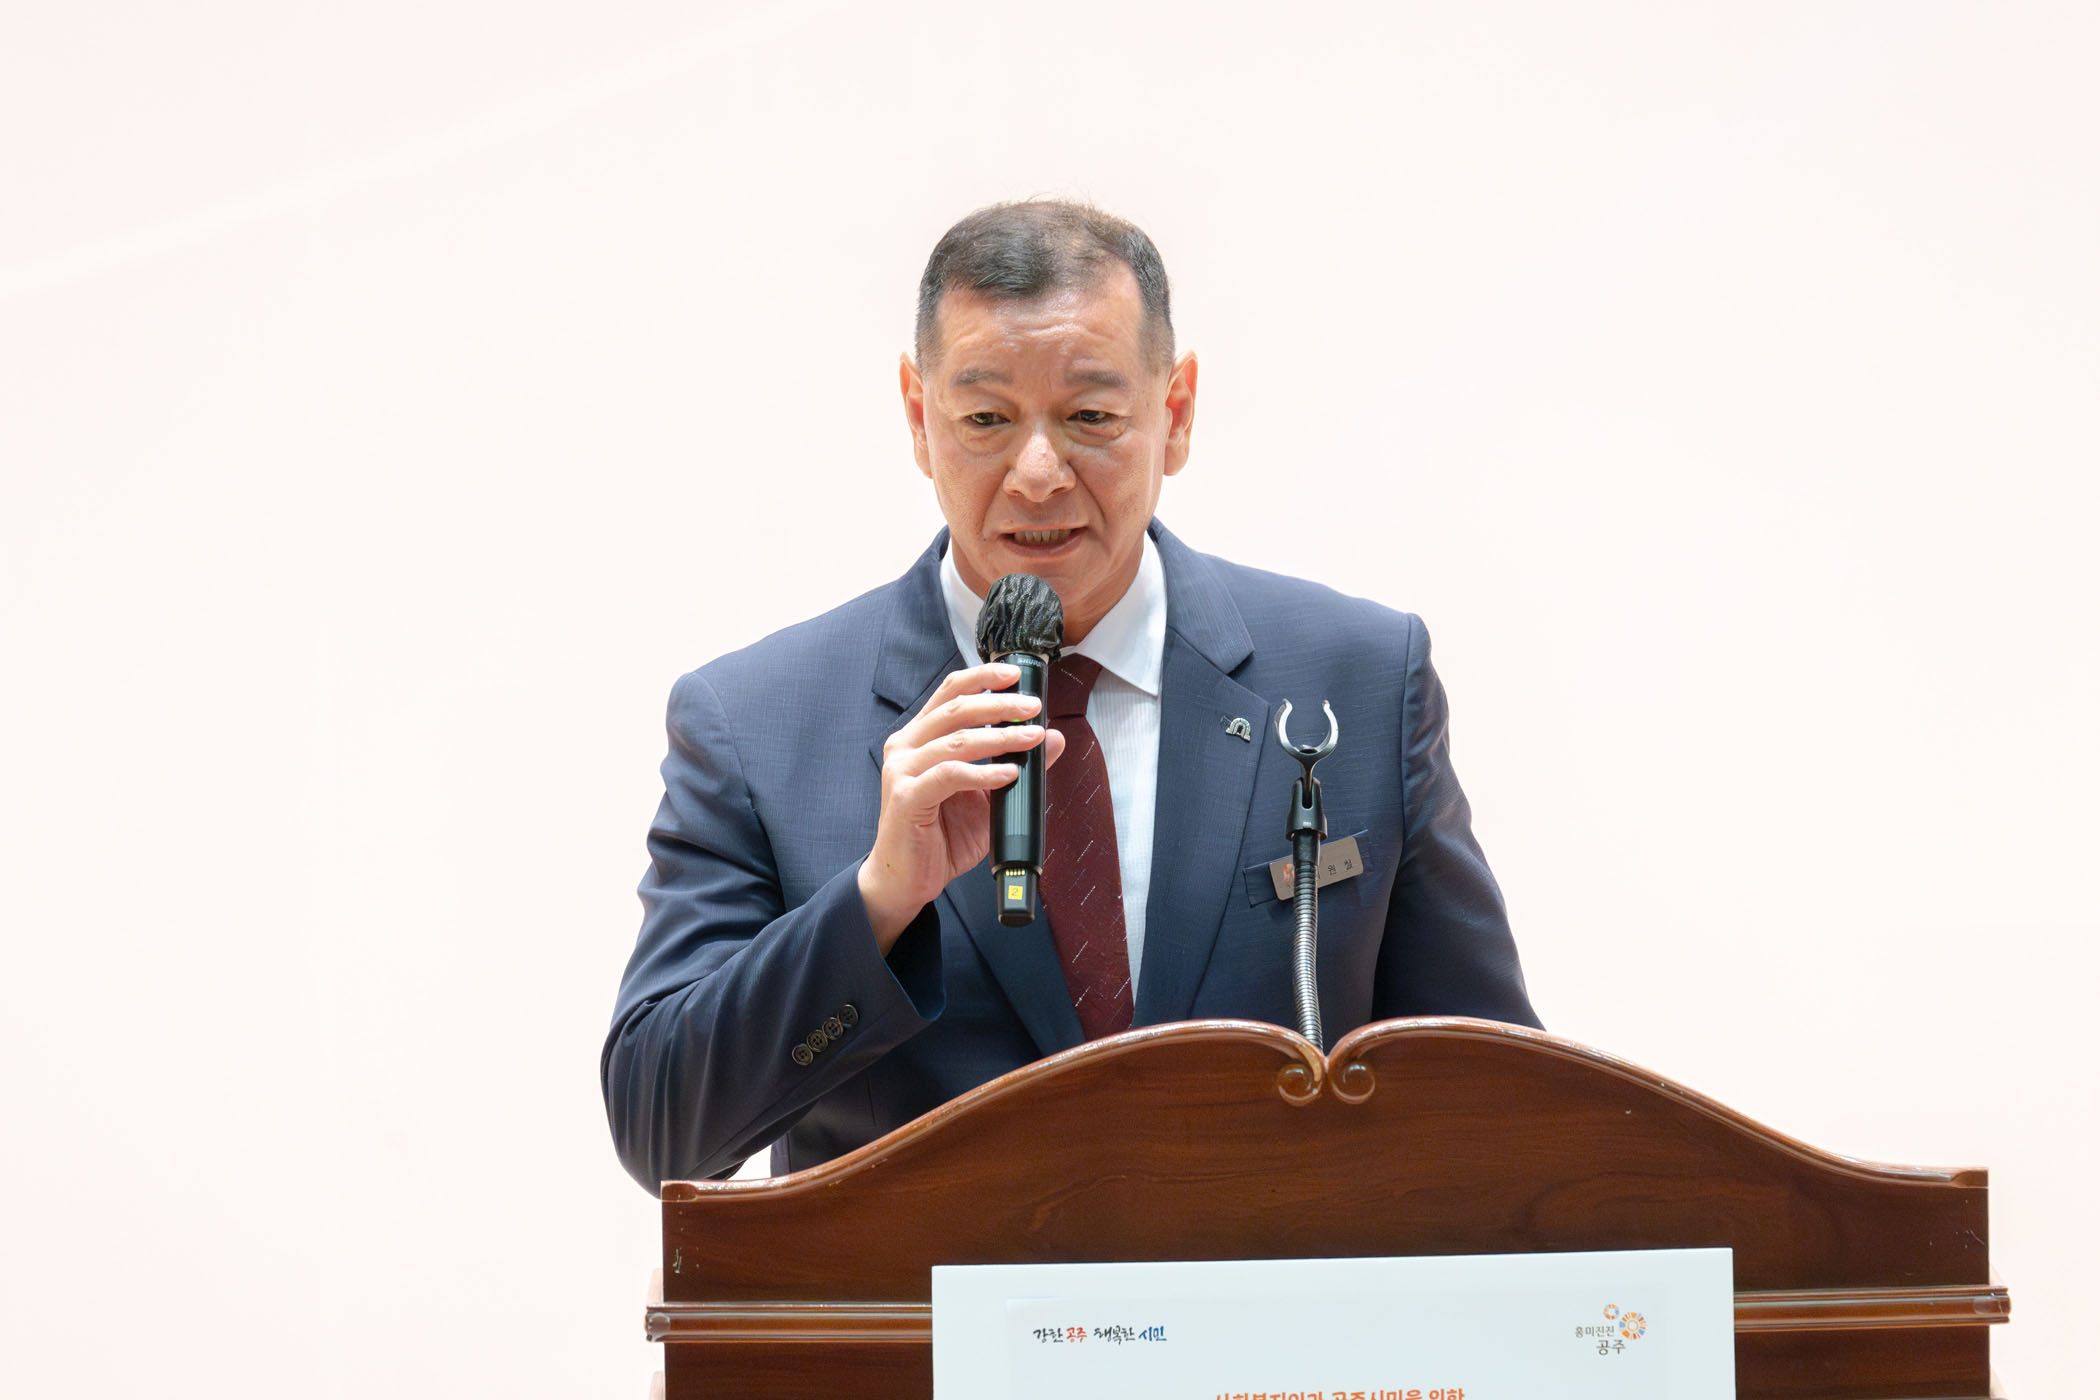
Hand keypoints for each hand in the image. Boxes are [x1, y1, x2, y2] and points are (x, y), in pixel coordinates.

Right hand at [858, 661, 1065, 948]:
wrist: (906, 879)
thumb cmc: (941, 836)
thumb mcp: (988, 796)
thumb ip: (1015, 763)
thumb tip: (1053, 738)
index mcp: (921, 737)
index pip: (951, 692)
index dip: (983, 677)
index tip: (1017, 674)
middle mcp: (907, 747)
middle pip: (956, 708)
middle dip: (999, 704)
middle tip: (1033, 707)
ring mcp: (903, 771)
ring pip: (957, 740)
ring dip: (1000, 737)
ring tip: (1031, 738)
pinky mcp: (906, 798)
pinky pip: (949, 775)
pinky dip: (983, 773)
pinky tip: (1008, 774)